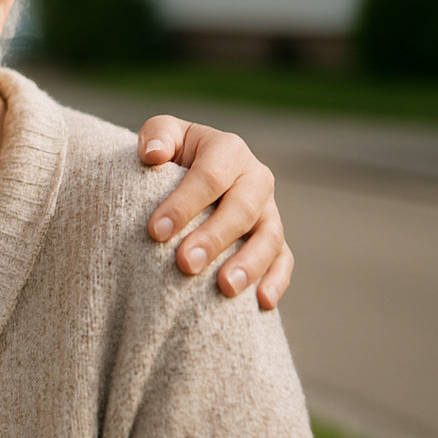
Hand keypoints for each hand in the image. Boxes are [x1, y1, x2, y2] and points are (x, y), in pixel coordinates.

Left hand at [137, 116, 292, 309]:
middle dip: (213, 238)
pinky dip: (277, 280)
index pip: (208, 177)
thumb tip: (154, 154)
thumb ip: (157, 135)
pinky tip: (262, 303)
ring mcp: (269, 210)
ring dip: (249, 264)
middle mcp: (255, 178)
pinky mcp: (275, 238)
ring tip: (225, 288)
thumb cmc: (171, 153)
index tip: (154, 232)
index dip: (183, 204)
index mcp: (228, 149)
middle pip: (241, 210)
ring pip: (269, 238)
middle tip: (184, 264)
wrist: (188, 171)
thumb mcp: (162, 134)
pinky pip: (284, 260)